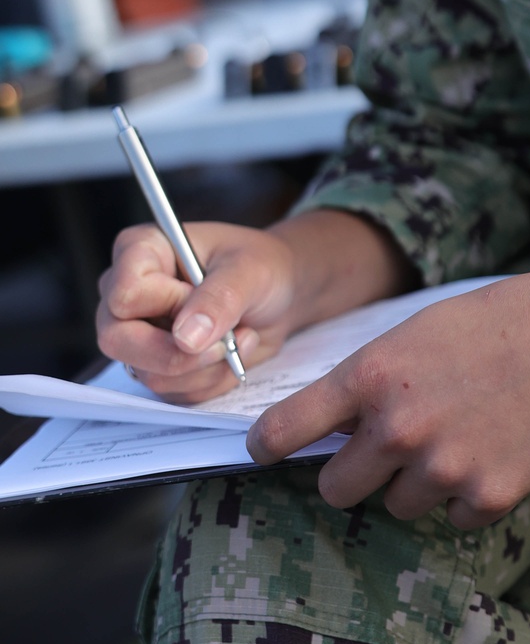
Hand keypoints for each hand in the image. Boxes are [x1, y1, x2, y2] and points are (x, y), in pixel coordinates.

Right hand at [96, 209, 416, 403]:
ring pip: (146, 375)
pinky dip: (209, 386)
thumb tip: (185, 336)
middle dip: (176, 353)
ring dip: (200, 372)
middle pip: (119, 340)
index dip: (152, 309)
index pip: (119, 286)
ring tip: (240, 344)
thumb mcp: (257, 272)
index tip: (195, 319)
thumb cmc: (277, 265)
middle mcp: (134, 289)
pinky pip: (171, 395)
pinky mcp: (165, 366)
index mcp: (145, 248)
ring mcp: (146, 332)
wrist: (298, 290)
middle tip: (225, 345)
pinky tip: (238, 361)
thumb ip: (220, 300)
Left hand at [246, 251, 529, 527]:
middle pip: (336, 488)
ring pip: (397, 506)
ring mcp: (442, 467)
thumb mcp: (418, 331)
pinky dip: (467, 493)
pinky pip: (453, 516)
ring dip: (416, 483)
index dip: (267, 444)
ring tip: (457, 436)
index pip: (289, 427)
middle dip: (353, 473)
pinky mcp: (486, 496)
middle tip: (384, 450)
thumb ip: (374, 380)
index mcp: (374, 374)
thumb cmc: (499, 320)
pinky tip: (492, 450)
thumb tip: (338, 425)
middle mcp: (398, 426)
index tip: (262, 450)